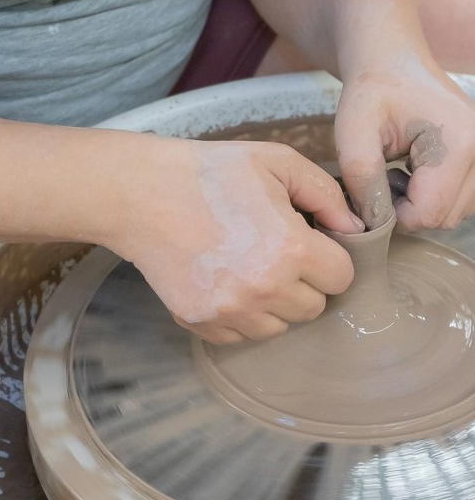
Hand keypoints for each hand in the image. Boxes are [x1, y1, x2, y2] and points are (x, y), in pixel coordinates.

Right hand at [111, 138, 361, 343]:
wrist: (143, 194)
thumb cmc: (211, 173)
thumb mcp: (277, 163)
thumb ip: (326, 195)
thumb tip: (355, 229)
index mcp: (291, 249)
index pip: (342, 279)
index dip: (329, 260)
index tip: (310, 247)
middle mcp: (264, 289)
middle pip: (312, 308)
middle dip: (304, 284)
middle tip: (277, 256)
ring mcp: (230, 311)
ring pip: (278, 328)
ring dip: (273, 305)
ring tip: (249, 270)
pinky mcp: (201, 322)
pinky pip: (239, 336)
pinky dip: (240, 317)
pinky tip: (224, 283)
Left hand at [336, 58, 474, 229]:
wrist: (390, 61)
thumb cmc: (370, 93)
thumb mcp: (353, 137)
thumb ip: (364, 183)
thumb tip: (373, 225)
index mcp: (458, 144)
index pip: (429, 213)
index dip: (394, 216)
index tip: (373, 191)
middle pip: (444, 217)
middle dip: (406, 210)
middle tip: (382, 180)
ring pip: (453, 212)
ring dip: (419, 205)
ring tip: (396, 174)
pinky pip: (457, 199)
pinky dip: (431, 197)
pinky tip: (412, 174)